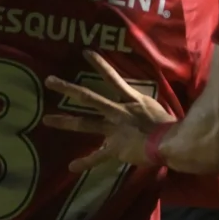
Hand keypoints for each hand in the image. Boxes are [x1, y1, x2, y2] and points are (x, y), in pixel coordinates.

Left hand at [42, 50, 175, 171]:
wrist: (171, 141)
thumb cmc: (172, 123)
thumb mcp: (161, 107)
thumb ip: (152, 103)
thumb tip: (162, 89)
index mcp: (132, 100)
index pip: (113, 78)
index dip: (100, 64)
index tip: (86, 53)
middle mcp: (118, 111)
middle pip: (89, 97)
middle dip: (68, 89)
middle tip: (49, 81)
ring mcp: (114, 129)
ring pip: (86, 123)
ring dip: (65, 121)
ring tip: (47, 119)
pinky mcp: (115, 147)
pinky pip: (98, 156)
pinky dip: (86, 162)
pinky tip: (72, 166)